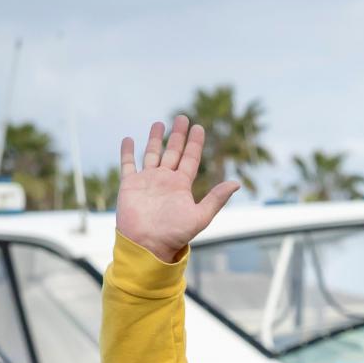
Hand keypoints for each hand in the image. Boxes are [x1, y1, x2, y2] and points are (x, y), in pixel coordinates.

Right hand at [116, 115, 239, 263]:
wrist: (148, 245)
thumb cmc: (175, 234)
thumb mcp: (200, 216)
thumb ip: (216, 199)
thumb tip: (236, 183)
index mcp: (181, 186)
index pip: (190, 159)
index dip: (194, 143)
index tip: (199, 127)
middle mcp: (165, 180)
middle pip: (173, 152)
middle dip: (178, 135)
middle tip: (182, 117)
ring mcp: (147, 181)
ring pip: (152, 154)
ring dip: (155, 139)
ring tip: (159, 124)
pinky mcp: (130, 184)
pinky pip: (128, 164)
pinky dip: (127, 152)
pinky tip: (129, 139)